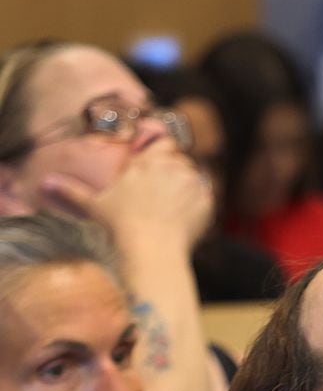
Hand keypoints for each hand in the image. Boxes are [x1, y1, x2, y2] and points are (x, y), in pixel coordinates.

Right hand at [41, 140, 213, 247]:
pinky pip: (209, 195)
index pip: (163, 142)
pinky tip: (186, 217)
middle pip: (181, 159)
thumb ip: (72, 191)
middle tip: (164, 194)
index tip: (158, 167)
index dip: (162, 153)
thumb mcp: (95, 206)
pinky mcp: (208, 199)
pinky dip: (201, 204)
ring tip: (174, 207)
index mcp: (146, 162)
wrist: (152, 249)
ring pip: (196, 174)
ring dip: (188, 185)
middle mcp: (171, 167)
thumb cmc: (121, 227)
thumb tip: (45, 183)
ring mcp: (192, 182)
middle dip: (175, 171)